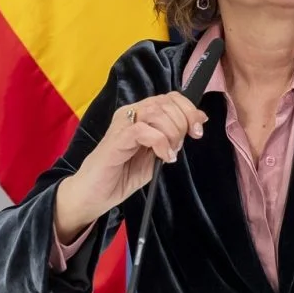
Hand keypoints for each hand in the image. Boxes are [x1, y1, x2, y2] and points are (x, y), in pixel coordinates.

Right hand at [54, 94, 207, 240]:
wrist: (94, 195)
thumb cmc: (121, 176)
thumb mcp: (156, 155)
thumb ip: (173, 137)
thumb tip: (199, 121)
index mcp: (140, 115)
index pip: (170, 97)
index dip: (189, 109)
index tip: (198, 129)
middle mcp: (131, 114)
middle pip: (166, 103)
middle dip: (183, 124)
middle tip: (179, 146)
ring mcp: (122, 124)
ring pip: (157, 113)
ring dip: (172, 133)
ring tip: (169, 153)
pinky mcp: (117, 138)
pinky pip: (144, 130)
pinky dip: (160, 142)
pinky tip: (163, 157)